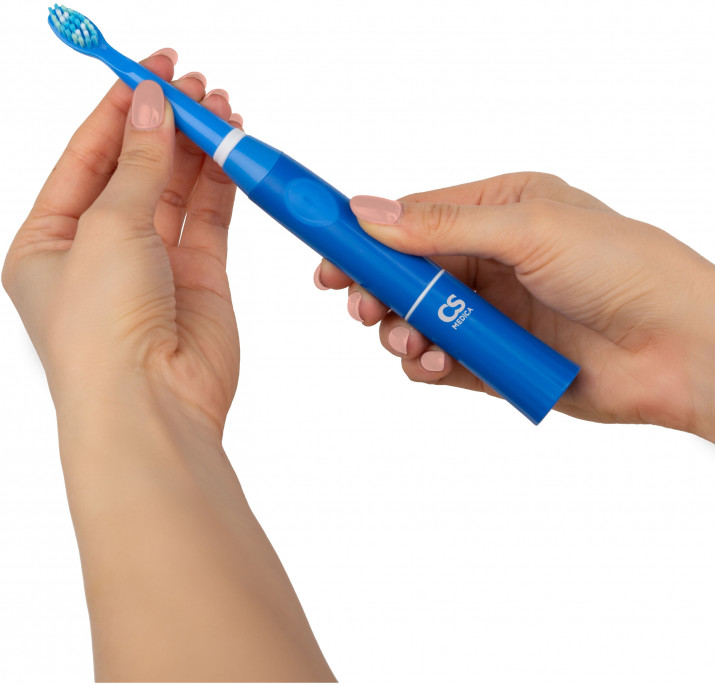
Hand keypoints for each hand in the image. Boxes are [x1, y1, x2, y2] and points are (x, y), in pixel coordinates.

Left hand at [3, 49, 242, 440]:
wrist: (151, 405)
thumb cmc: (102, 332)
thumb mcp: (107, 227)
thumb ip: (139, 164)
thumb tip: (154, 106)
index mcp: (49, 239)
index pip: (85, 155)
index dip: (118, 108)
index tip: (149, 68)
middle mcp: (100, 249)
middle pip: (135, 168)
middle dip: (164, 123)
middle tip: (193, 84)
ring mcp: (152, 265)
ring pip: (177, 189)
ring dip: (198, 148)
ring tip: (220, 106)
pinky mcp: (200, 279)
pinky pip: (210, 218)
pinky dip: (222, 182)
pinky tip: (231, 149)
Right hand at [315, 173, 714, 427]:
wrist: (682, 344)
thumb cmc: (623, 267)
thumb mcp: (528, 229)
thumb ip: (442, 226)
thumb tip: (366, 211)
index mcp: (504, 211)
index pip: (416, 217)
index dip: (366, 238)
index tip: (324, 257)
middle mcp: (498, 260)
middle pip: (410, 274)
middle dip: (377, 291)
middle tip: (359, 307)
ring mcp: (500, 315)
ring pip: (422, 321)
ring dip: (401, 331)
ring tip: (407, 340)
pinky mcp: (506, 364)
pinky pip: (447, 364)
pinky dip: (429, 366)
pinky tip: (433, 364)